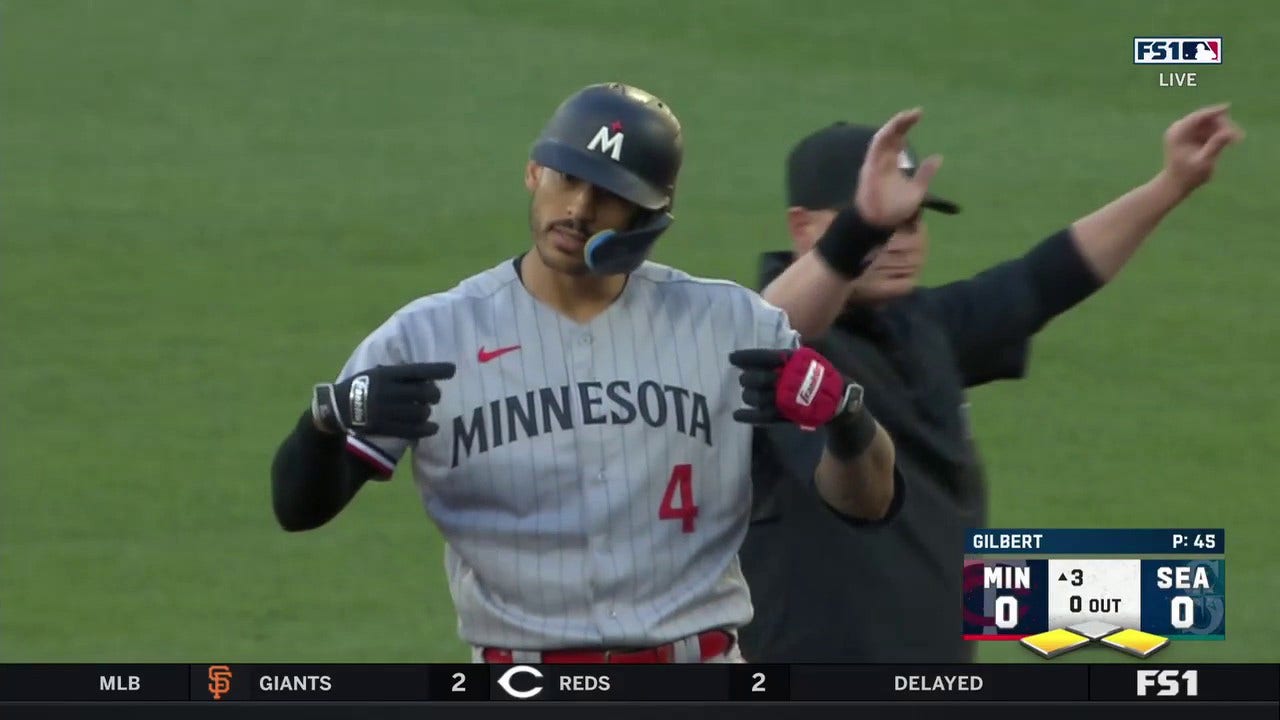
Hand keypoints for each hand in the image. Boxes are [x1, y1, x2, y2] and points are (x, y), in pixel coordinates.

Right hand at [312, 362, 455, 438]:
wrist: (337, 407)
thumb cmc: (363, 386)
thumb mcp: (377, 373)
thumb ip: (399, 374)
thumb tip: (429, 378)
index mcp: (385, 374)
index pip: (416, 371)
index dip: (436, 370)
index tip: (452, 369)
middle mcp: (386, 391)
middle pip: (423, 393)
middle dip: (434, 395)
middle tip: (435, 396)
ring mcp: (385, 410)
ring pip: (420, 413)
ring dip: (427, 412)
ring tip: (425, 411)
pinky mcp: (383, 427)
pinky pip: (412, 430)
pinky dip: (426, 429)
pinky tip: (433, 427)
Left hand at [729, 348, 861, 430]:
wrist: (838, 398)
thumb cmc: (818, 374)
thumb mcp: (804, 359)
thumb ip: (783, 358)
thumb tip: (755, 358)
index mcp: (793, 360)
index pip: (765, 357)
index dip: (746, 357)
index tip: (731, 358)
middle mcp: (788, 378)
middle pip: (758, 379)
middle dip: (747, 378)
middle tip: (743, 379)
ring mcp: (787, 398)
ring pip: (758, 398)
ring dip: (748, 395)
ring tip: (746, 394)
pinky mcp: (786, 414)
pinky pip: (764, 416)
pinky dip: (748, 416)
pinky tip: (737, 415)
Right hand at [854, 108, 942, 226]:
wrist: (880, 223)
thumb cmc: (895, 210)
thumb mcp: (917, 190)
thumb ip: (926, 174)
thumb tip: (938, 157)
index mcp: (891, 163)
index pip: (898, 140)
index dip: (906, 127)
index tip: (918, 115)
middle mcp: (882, 160)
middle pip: (890, 135)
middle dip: (902, 123)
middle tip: (916, 113)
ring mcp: (875, 163)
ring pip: (882, 138)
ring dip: (893, 126)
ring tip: (907, 116)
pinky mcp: (870, 167)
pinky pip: (875, 148)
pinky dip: (883, 137)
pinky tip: (893, 128)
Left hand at [1160, 103, 1243, 194]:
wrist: (1177, 184)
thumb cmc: (1189, 176)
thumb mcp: (1203, 162)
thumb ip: (1215, 147)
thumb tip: (1228, 133)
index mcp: (1178, 134)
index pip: (1197, 118)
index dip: (1213, 112)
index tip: (1228, 107)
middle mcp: (1179, 129)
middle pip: (1205, 119)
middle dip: (1222, 125)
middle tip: (1238, 137)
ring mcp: (1185, 131)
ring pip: (1209, 123)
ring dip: (1223, 129)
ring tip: (1237, 140)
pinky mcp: (1191, 134)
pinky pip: (1208, 128)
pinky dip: (1219, 133)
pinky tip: (1230, 141)